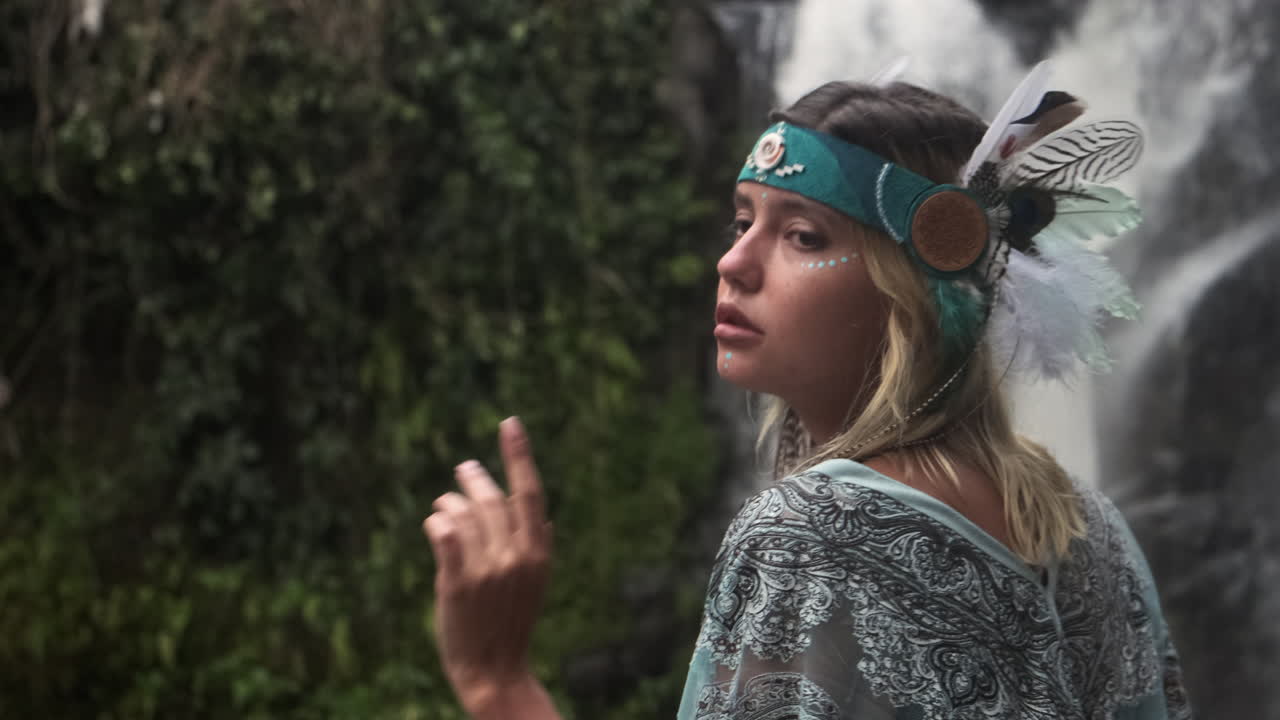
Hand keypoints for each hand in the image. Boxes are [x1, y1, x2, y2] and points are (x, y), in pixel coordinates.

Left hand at [423, 416, 553, 717]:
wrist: (494, 671)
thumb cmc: (512, 624)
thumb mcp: (536, 585)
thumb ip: (538, 548)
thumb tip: (542, 518)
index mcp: (538, 552)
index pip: (529, 492)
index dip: (519, 455)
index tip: (509, 423)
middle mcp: (515, 556)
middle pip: (489, 499)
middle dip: (473, 479)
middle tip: (465, 469)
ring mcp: (486, 570)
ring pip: (462, 513)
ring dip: (449, 503)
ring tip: (444, 505)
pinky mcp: (456, 583)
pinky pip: (443, 534)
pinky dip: (437, 521)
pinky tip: (434, 521)